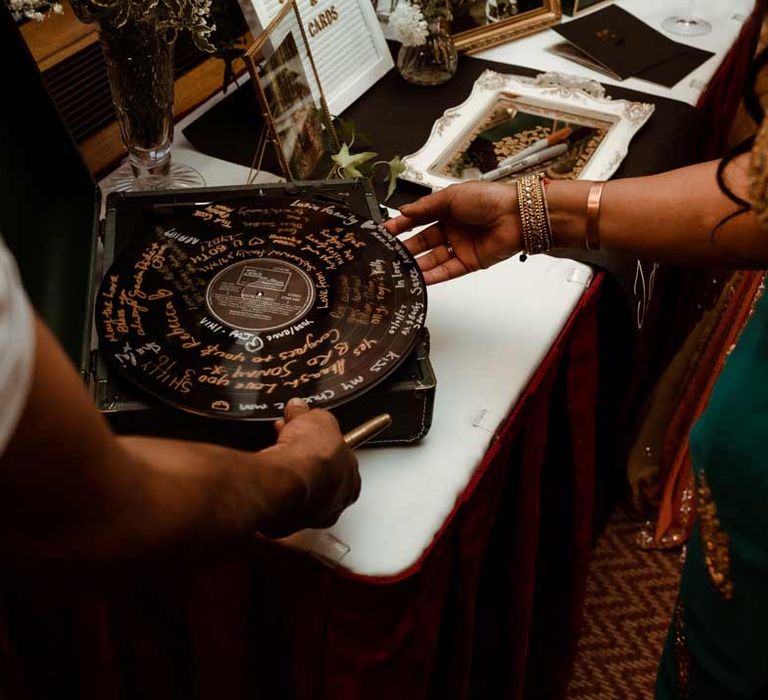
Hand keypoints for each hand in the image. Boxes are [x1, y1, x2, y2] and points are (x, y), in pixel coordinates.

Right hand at [257, 399, 359, 536]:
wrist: (284, 479)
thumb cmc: (313, 457)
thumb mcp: (318, 419)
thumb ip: (311, 415)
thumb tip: (300, 408)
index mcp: (352, 481)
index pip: (341, 462)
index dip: (323, 444)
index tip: (311, 435)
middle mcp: (332, 504)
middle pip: (318, 477)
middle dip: (302, 455)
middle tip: (289, 437)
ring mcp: (307, 517)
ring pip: (297, 492)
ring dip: (286, 471)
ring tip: (273, 451)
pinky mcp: (282, 524)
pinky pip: (277, 505)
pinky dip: (271, 489)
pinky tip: (265, 474)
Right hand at [384, 181, 522, 283]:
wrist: (516, 216)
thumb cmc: (490, 199)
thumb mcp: (451, 196)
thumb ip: (425, 206)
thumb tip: (404, 211)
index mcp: (448, 208)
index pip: (419, 219)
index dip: (402, 225)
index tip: (386, 231)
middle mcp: (453, 228)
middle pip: (424, 241)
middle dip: (406, 247)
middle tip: (389, 253)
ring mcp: (460, 246)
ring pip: (433, 258)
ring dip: (417, 264)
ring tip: (400, 268)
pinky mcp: (469, 262)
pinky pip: (447, 271)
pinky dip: (433, 276)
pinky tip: (419, 278)